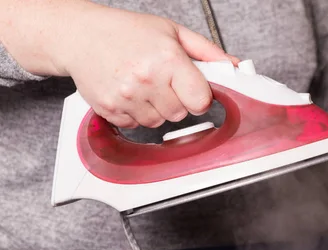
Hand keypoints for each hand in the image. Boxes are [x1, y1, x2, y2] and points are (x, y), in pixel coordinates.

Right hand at [61, 3, 238, 128]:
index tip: (193, 89)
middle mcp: (146, 80)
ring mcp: (127, 97)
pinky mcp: (110, 110)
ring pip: (159, 123)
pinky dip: (136, 114)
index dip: (199, 97)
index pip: (201, 101)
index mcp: (168, 59)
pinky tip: (129, 92)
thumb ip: (207, 52)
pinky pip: (136, 126)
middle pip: (180, 114)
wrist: (81, 36)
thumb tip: (234, 66)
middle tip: (162, 81)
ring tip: (143, 84)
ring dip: (156, 109)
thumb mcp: (172, 32)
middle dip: (177, 101)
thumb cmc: (127, 32)